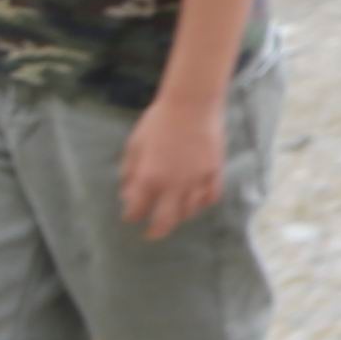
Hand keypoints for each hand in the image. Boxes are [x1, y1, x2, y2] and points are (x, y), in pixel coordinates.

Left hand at [120, 91, 228, 237]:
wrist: (192, 104)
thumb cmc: (158, 121)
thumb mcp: (134, 145)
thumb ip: (129, 172)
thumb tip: (126, 193)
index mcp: (149, 178)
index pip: (137, 209)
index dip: (131, 215)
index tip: (129, 216)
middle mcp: (173, 185)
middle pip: (165, 222)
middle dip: (156, 231)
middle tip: (151, 234)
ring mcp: (196, 181)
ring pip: (189, 213)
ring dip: (178, 217)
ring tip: (173, 215)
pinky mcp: (214, 173)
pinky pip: (209, 198)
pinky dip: (202, 204)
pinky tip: (196, 202)